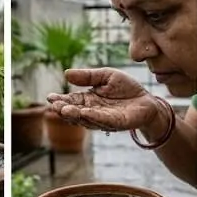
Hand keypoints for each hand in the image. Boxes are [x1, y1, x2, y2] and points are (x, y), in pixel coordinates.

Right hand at [46, 68, 163, 131]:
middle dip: (64, 109)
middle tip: (54, 105)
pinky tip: (84, 112)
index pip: (71, 100)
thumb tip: (66, 73)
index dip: (60, 100)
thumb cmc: (126, 89)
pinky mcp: (116, 123)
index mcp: (88, 100)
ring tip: (65, 109)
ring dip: (75, 114)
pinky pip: (103, 120)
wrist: (147, 100)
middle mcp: (92, 111)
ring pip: (86, 118)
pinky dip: (93, 116)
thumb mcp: (106, 76)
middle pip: (75, 111)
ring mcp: (103, 119)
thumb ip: (87, 76)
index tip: (50, 97)